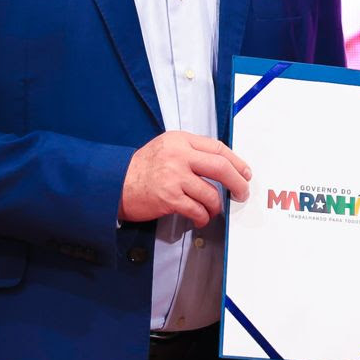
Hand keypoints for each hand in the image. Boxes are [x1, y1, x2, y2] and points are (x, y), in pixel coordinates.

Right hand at [119, 131, 250, 226]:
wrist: (113, 183)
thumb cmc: (142, 167)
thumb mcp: (166, 148)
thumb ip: (191, 152)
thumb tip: (222, 165)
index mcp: (180, 140)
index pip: (218, 148)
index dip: (237, 162)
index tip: (245, 172)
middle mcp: (179, 155)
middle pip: (221, 167)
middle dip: (238, 182)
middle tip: (242, 192)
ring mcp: (174, 177)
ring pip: (211, 193)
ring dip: (217, 205)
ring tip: (214, 209)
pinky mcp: (169, 198)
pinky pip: (197, 209)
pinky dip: (203, 217)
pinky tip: (201, 218)